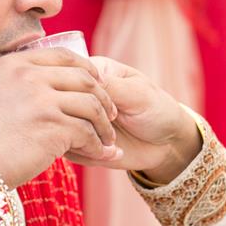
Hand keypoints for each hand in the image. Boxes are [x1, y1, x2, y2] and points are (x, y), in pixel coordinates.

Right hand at [0, 50, 122, 186]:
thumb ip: (15, 86)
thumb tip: (40, 86)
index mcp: (14, 63)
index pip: (63, 56)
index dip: (87, 70)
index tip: (98, 85)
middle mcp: (29, 76)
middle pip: (84, 78)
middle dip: (104, 97)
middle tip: (112, 116)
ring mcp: (41, 100)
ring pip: (91, 106)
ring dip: (104, 125)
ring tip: (108, 140)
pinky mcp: (51, 127)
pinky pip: (86, 133)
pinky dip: (97, 145)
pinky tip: (100, 154)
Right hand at [68, 57, 201, 182]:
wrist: (167, 143)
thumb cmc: (157, 110)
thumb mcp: (137, 93)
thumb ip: (108, 86)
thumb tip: (76, 82)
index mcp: (93, 71)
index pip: (67, 73)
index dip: (83, 92)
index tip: (112, 107)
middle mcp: (79, 94)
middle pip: (58, 103)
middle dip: (84, 119)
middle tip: (113, 126)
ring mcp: (77, 119)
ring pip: (61, 128)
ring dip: (86, 139)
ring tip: (112, 142)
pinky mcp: (78, 142)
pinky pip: (69, 150)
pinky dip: (89, 154)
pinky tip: (110, 152)